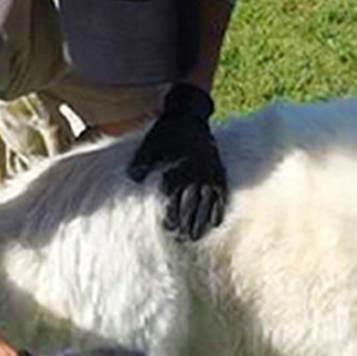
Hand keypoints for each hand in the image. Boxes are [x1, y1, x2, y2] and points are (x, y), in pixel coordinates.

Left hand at [126, 83, 227, 240]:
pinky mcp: (219, 172)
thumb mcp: (150, 145)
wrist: (188, 117)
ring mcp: (210, 173)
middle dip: (187, 223)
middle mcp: (198, 172)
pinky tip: (216, 223)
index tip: (168, 227)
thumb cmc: (166, 133)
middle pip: (193, 203)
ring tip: (196, 236)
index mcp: (182, 166)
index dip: (172, 213)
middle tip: (183, 238)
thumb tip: (134, 178)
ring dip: (202, 221)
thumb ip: (142, 162)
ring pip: (208, 202)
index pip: (177, 196)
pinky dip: (219, 209)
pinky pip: (222, 194)